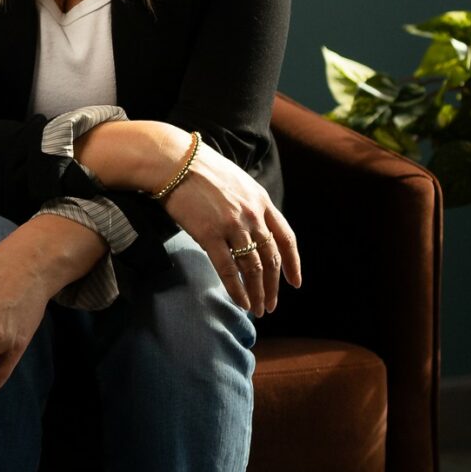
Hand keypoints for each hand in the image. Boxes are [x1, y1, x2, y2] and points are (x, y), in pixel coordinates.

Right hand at [163, 144, 301, 316]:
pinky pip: (229, 270)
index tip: (295, 282)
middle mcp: (253, 214)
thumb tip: (252, 230)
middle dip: (273, 286)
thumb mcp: (238, 182)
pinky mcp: (210, 234)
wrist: (175, 161)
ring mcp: (233, 225)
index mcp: (262, 201)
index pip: (286, 238)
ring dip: (258, 293)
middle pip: (271, 258)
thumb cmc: (202, 170)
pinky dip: (237, 290)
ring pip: (254, 268)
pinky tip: (241, 303)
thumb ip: (249, 205)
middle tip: (270, 305)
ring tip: (257, 310)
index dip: (293, 263)